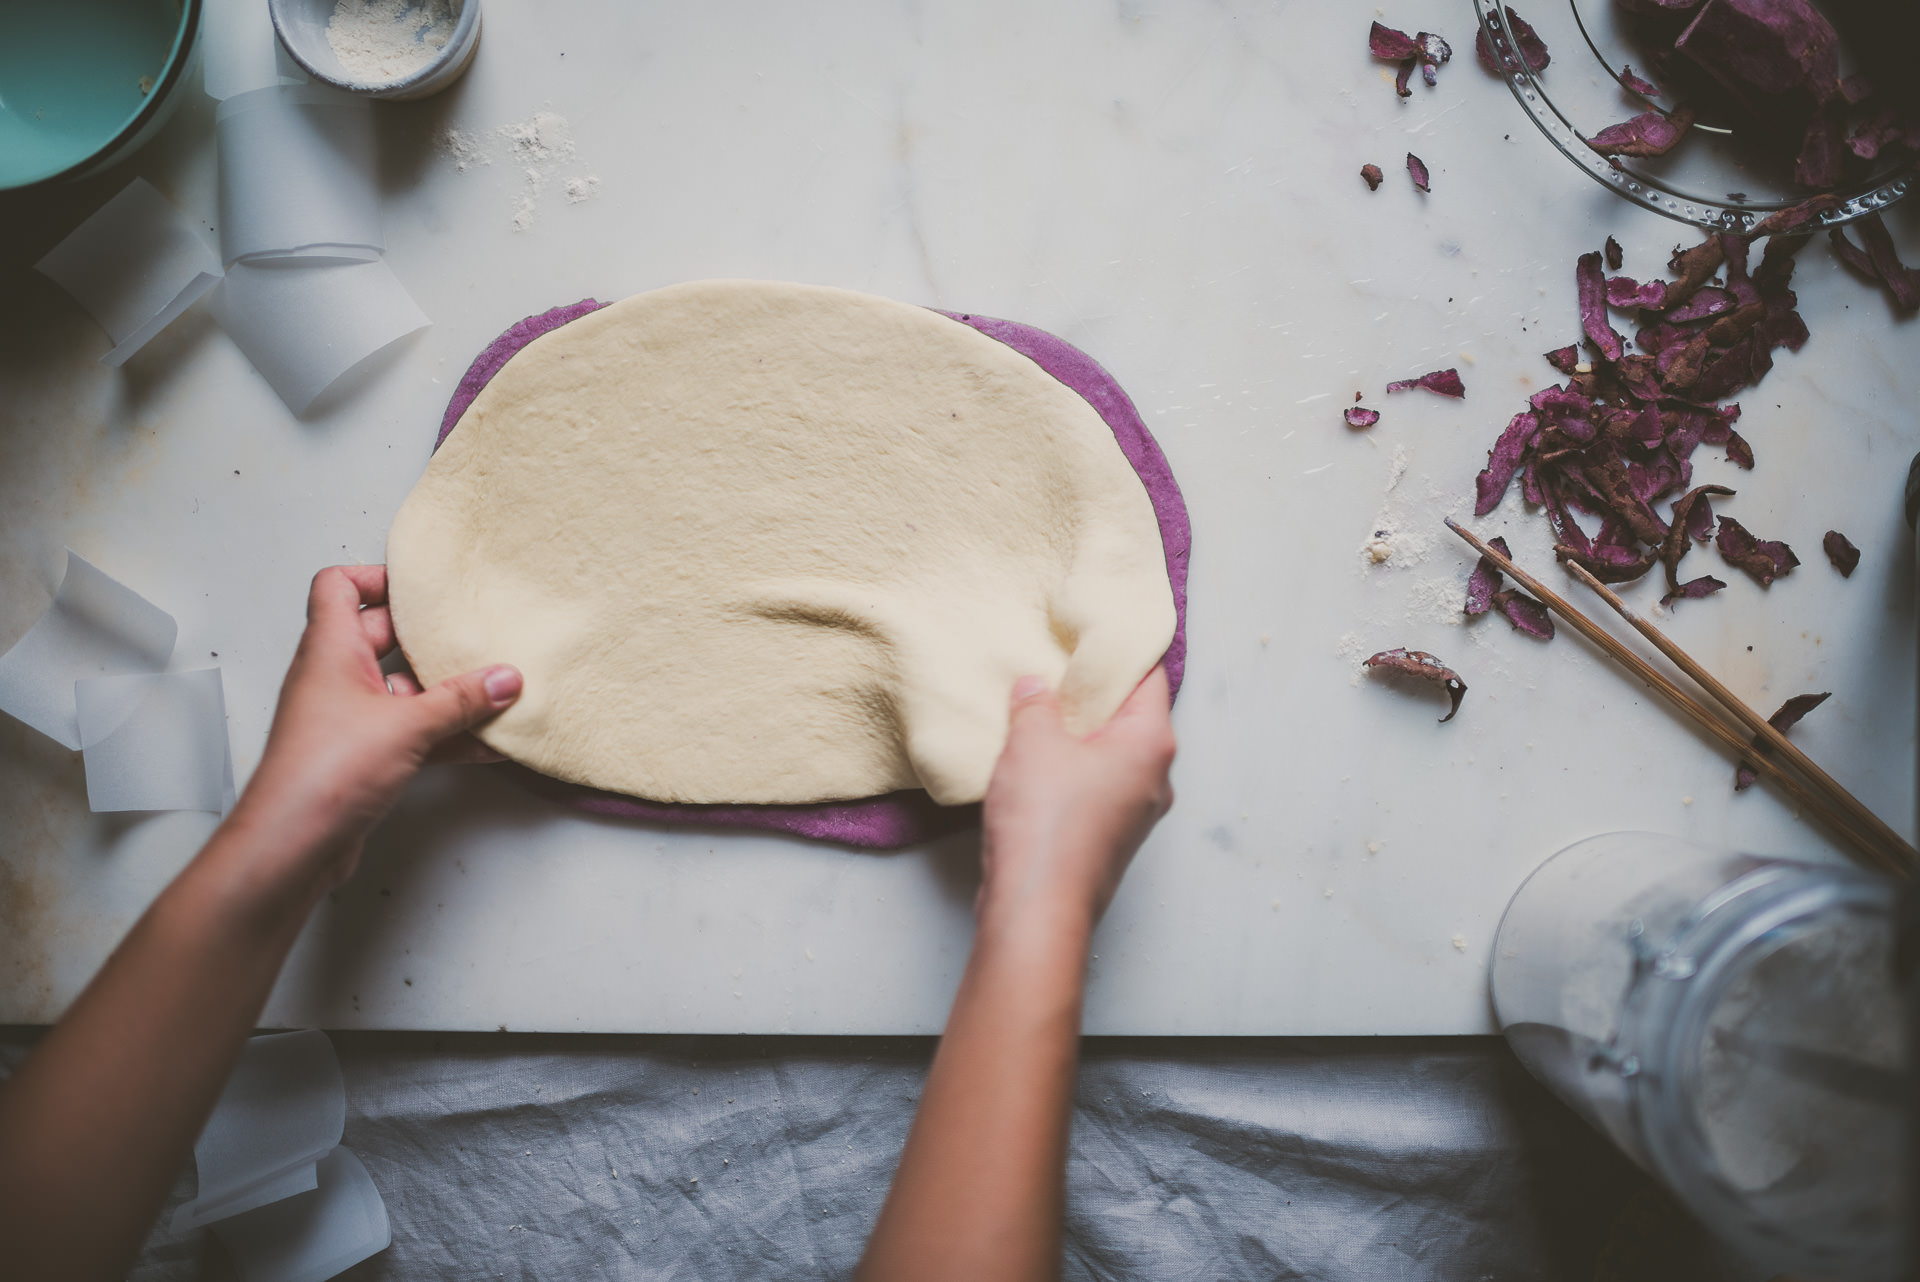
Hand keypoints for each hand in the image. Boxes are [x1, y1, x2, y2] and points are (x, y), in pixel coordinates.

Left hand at [231, 565, 520, 892]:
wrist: (293, 843)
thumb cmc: (324, 772)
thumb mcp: (407, 724)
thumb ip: (462, 700)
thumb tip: (504, 678)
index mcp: (330, 650)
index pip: (338, 586)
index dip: (377, 578)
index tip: (423, 589)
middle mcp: (333, 678)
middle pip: (381, 636)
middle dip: (428, 638)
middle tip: (471, 634)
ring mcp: (347, 718)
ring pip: (401, 688)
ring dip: (444, 691)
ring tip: (494, 690)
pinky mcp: (361, 756)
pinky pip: (410, 731)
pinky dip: (445, 734)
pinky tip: (487, 743)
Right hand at [978, 666, 1174, 927]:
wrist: (1038, 908)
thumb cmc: (1046, 823)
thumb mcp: (1031, 742)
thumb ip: (1034, 704)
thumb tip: (1034, 687)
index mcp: (1151, 742)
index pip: (1149, 676)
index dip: (1120, 651)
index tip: (1094, 633)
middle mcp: (1156, 777)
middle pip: (1132, 717)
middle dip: (1094, 696)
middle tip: (1055, 671)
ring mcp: (1137, 813)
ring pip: (1113, 756)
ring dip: (1080, 738)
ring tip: (1039, 716)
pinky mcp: (1112, 839)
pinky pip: (1098, 789)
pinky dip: (1073, 772)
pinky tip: (1037, 766)